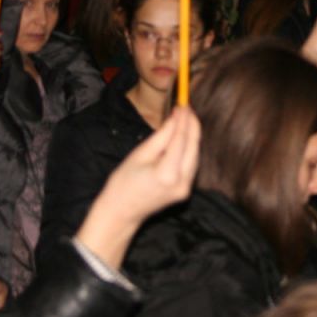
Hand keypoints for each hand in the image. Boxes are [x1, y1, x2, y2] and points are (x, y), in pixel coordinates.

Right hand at [77, 105, 200, 267]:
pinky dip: (189, 149)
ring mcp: (185, 189)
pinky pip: (192, 164)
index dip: (183, 120)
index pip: (181, 139)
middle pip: (194, 146)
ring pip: (195, 155)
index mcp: (168, 173)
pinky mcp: (185, 191)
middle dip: (192, 125)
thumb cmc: (124, 182)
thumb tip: (176, 118)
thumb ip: (162, 136)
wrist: (121, 212)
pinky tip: (184, 137)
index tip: (182, 104)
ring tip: (185, 119)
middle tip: (186, 108)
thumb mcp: (140, 154)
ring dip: (192, 136)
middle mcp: (182, 182)